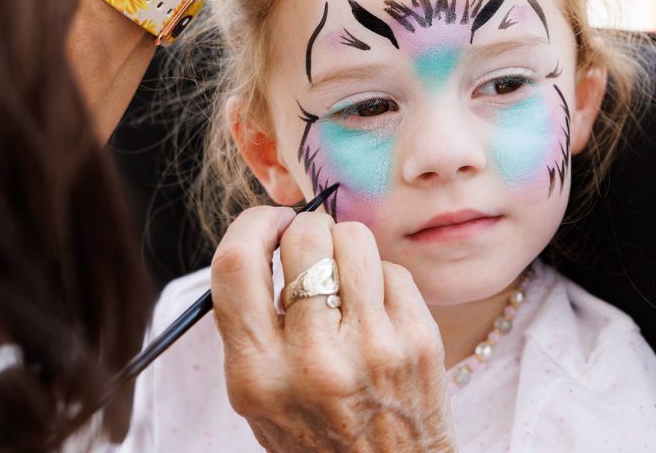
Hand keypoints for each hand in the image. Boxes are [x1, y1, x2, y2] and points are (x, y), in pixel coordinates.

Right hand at [211, 207, 455, 452]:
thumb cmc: (317, 435)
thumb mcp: (257, 395)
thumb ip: (249, 324)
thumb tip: (265, 235)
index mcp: (258, 374)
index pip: (237, 263)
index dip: (252, 225)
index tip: (267, 223)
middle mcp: (314, 360)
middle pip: (303, 237)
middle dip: (304, 230)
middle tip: (310, 250)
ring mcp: (374, 348)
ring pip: (353, 238)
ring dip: (343, 246)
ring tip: (343, 278)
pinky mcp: (419, 340)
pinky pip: (392, 267)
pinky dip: (379, 279)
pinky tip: (374, 311)